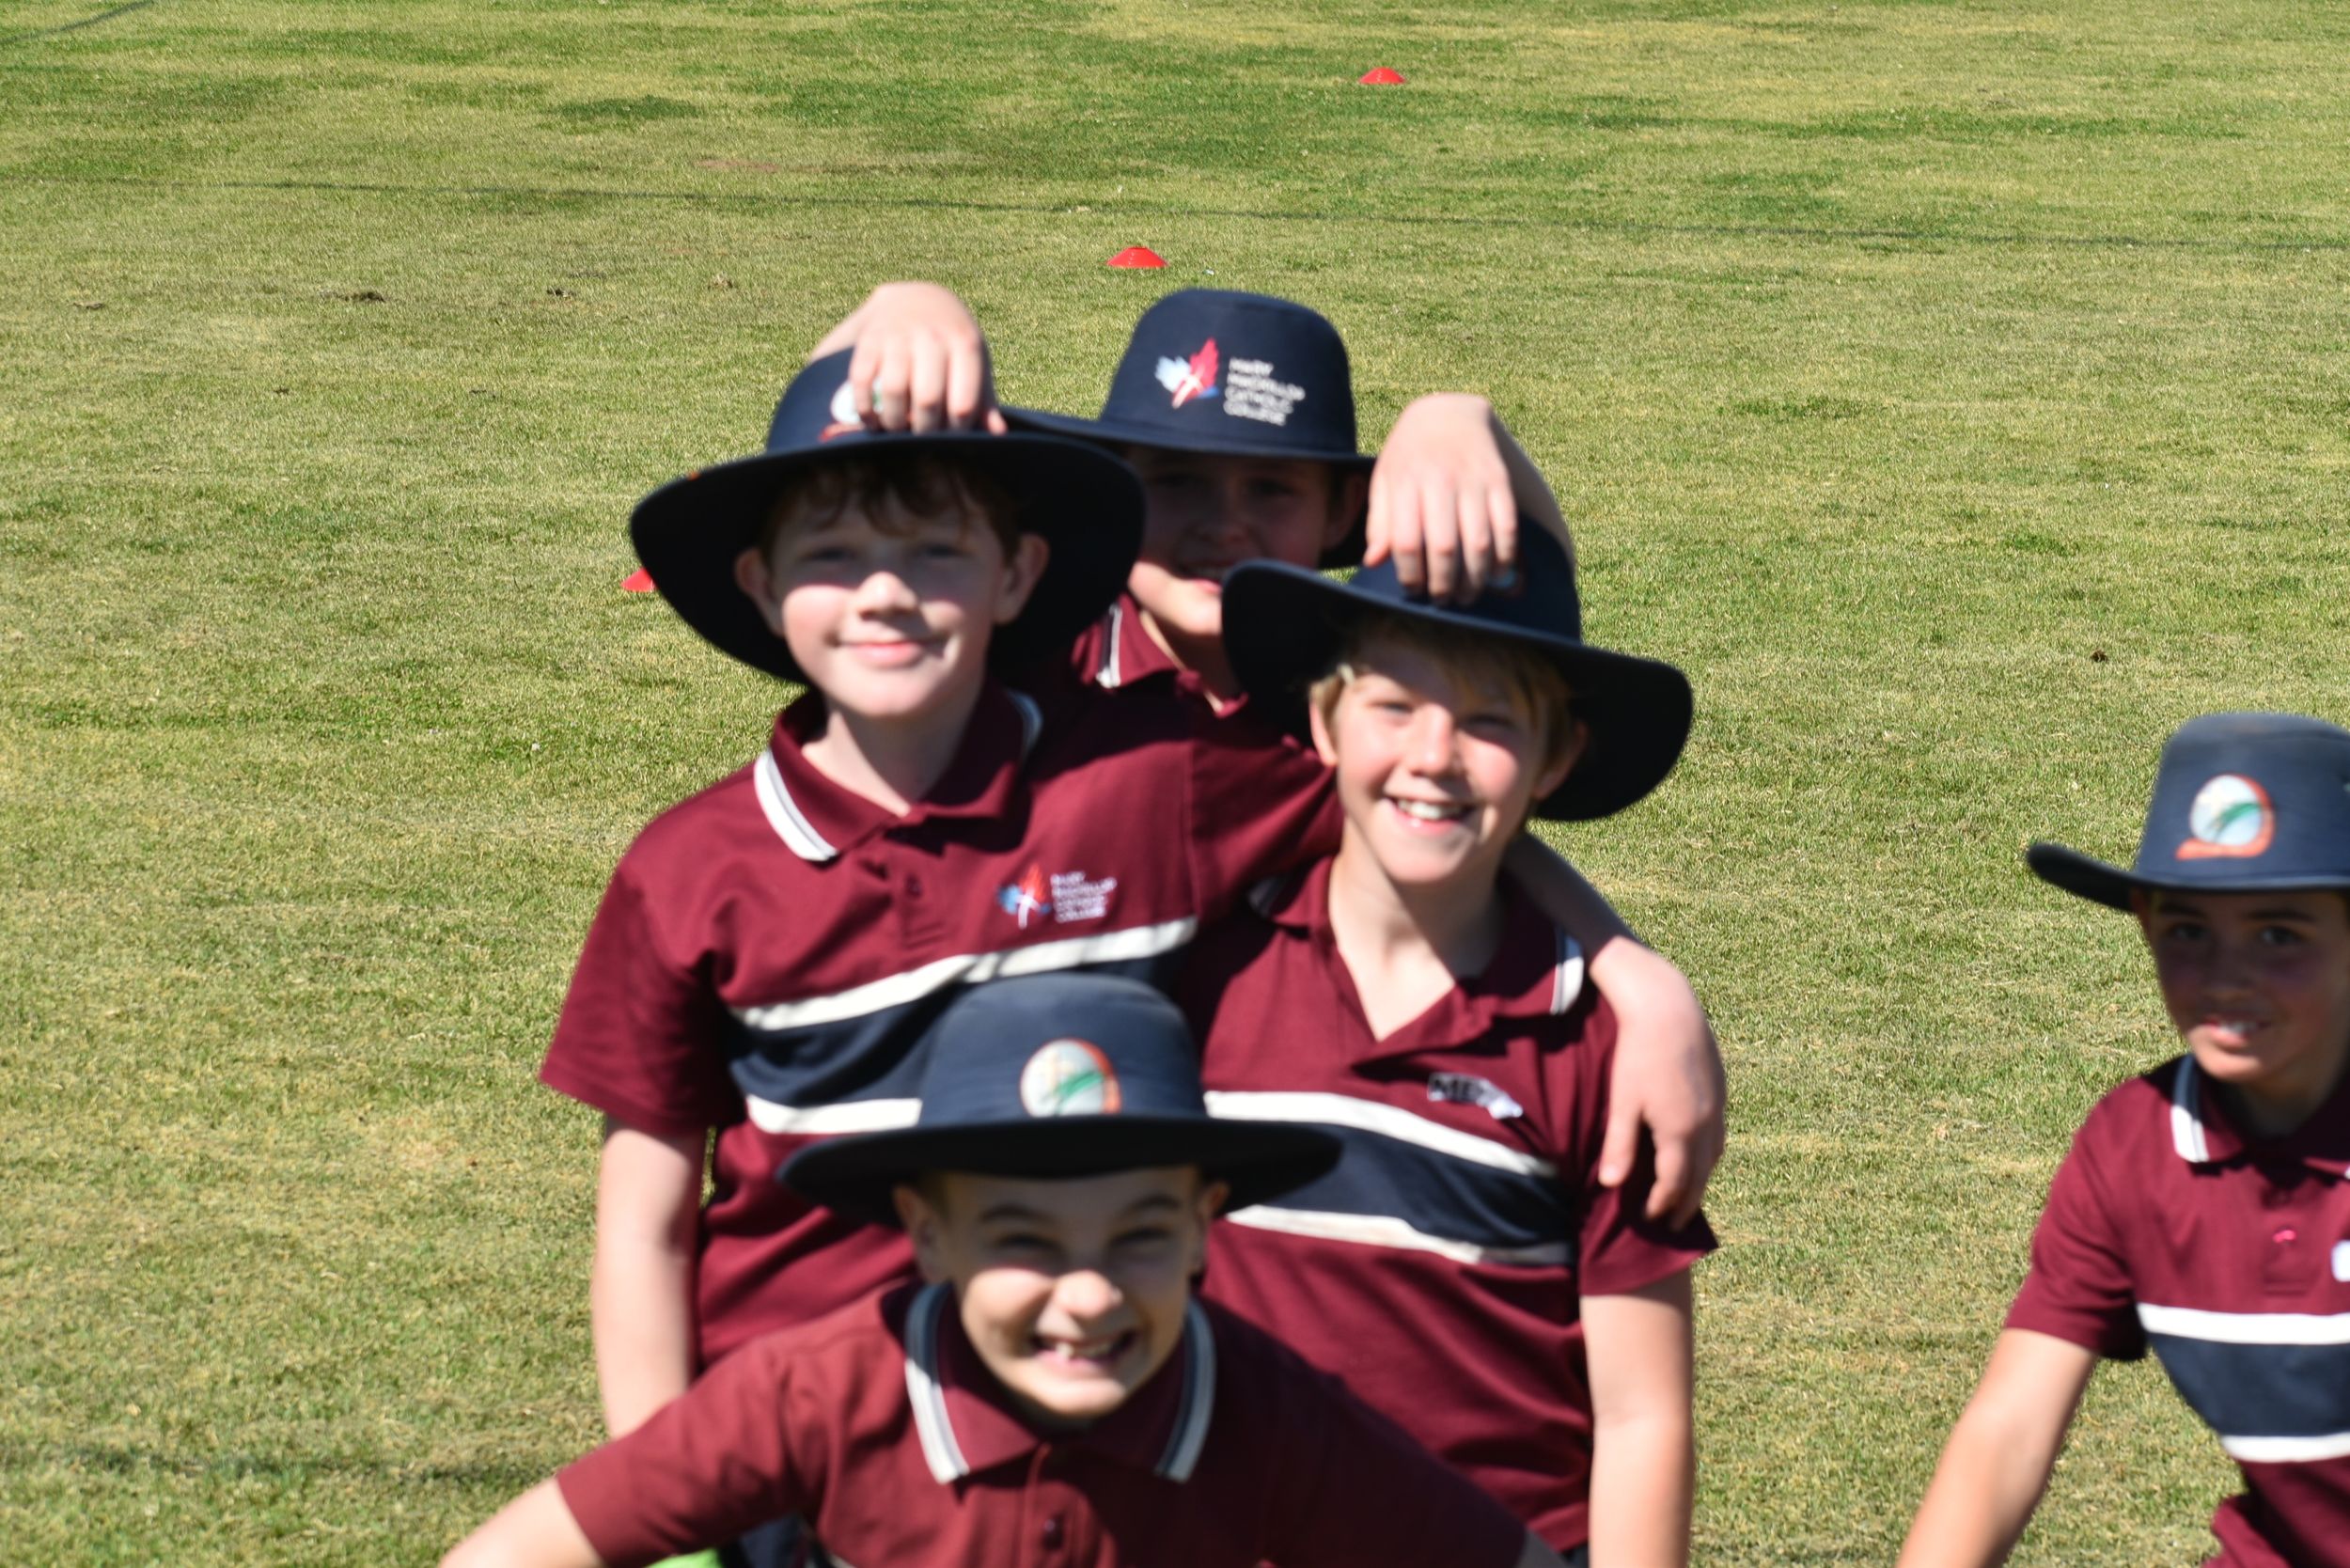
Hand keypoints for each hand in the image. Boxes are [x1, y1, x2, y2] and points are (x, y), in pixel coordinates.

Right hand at [805, 282, 1006, 434]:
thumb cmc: (953, 341)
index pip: (963, 403)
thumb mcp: (975, 360)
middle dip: (925, 430)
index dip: (956, 431)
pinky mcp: (870, 339)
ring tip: (898, 430)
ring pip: (894, 390)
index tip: (951, 437)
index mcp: (965, 343)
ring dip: (894, 421)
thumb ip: (984, 397)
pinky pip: (862, 380)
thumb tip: (998, 433)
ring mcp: (898, 335)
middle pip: (928, 399)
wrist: (917, 299)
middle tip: (923, 439)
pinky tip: (872, 421)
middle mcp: (932, 336)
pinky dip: (865, 408)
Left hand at [1363, 393, 1517, 600]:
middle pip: (1445, 548)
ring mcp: (1473, 480)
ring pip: (1478, 542)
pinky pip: (1507, 527)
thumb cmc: (1408, 457)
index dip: (1410, 576)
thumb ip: (1378, 522)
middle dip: (1444, 585)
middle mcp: (1440, 480)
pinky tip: (1496, 574)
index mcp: (1405, 482)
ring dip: (1475, 579)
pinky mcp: (1500, 480)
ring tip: (1467, 596)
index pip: (1407, 543)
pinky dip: (1504, 557)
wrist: (1448, 413)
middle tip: (1443, 601)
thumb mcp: (1384, 482)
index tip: (1413, 591)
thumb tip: (1373, 562)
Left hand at [1594, 943, 1724, 1226]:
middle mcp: (1705, 1124)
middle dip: (1686, 1203)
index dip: (1662, 1205)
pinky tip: (1696, 1153)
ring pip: (1713, 1157)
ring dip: (1700, 1180)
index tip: (1648, 1219)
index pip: (1675, 1184)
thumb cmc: (1638, 1054)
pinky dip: (1708, 1155)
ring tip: (1685, 1195)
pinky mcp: (1720, 1090)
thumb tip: (1609, 1186)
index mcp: (1680, 1131)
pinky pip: (1719, 1135)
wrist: (1668, 1008)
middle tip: (1673, 1225)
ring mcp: (1717, 1107)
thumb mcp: (1623, 1102)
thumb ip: (1618, 1145)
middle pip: (1700, 1177)